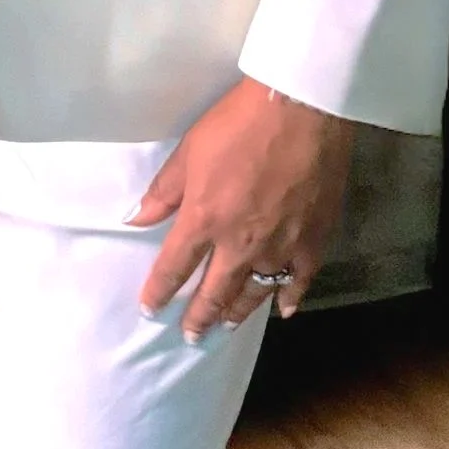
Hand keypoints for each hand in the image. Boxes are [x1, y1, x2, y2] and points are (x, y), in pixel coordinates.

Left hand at [132, 77, 353, 336]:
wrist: (300, 111)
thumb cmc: (237, 124)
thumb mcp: (188, 152)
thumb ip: (163, 191)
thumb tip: (135, 219)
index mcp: (204, 220)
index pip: (174, 267)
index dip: (159, 292)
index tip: (150, 310)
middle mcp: (239, 244)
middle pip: (214, 291)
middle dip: (198, 316)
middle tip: (189, 336)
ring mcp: (280, 247)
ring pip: (254, 292)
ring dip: (236, 312)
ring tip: (225, 326)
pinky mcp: (314, 241)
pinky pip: (298, 281)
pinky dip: (289, 298)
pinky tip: (282, 310)